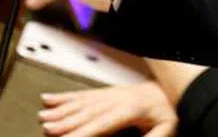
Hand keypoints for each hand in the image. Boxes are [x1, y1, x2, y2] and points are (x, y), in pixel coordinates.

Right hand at [38, 82, 177, 136]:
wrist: (174, 86)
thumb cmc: (170, 110)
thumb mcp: (168, 127)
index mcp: (130, 110)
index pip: (103, 124)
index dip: (84, 132)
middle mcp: (117, 99)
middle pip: (88, 113)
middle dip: (66, 122)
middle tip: (47, 130)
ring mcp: (111, 93)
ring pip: (82, 103)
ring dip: (61, 110)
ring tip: (43, 117)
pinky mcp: (108, 92)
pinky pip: (84, 94)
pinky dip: (65, 97)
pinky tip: (50, 100)